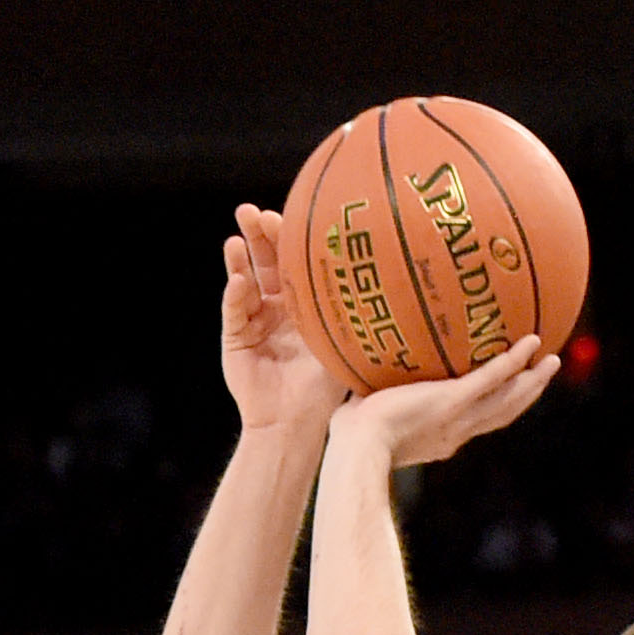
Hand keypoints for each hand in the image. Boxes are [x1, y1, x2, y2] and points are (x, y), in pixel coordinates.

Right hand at [220, 205, 346, 435]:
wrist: (295, 424)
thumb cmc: (326, 390)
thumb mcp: (347, 342)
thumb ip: (357, 311)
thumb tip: (399, 277)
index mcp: (304, 303)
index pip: (296, 260)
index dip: (292, 234)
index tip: (295, 210)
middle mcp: (277, 307)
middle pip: (265, 261)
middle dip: (258, 234)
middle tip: (252, 211)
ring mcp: (254, 320)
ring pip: (244, 280)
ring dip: (238, 258)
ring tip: (236, 237)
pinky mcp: (235, 338)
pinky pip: (234, 311)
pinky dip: (235, 294)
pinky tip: (238, 279)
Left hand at [328, 335, 560, 471]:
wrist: (357, 448)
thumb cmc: (349, 439)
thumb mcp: (362, 416)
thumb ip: (366, 400)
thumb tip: (350, 378)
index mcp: (438, 439)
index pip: (472, 424)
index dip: (490, 410)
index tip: (500, 397)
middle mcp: (455, 433)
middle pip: (501, 415)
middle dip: (523, 397)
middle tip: (541, 376)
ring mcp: (457, 418)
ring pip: (507, 400)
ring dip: (531, 382)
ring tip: (551, 361)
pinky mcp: (453, 401)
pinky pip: (492, 377)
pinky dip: (513, 360)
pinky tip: (531, 342)